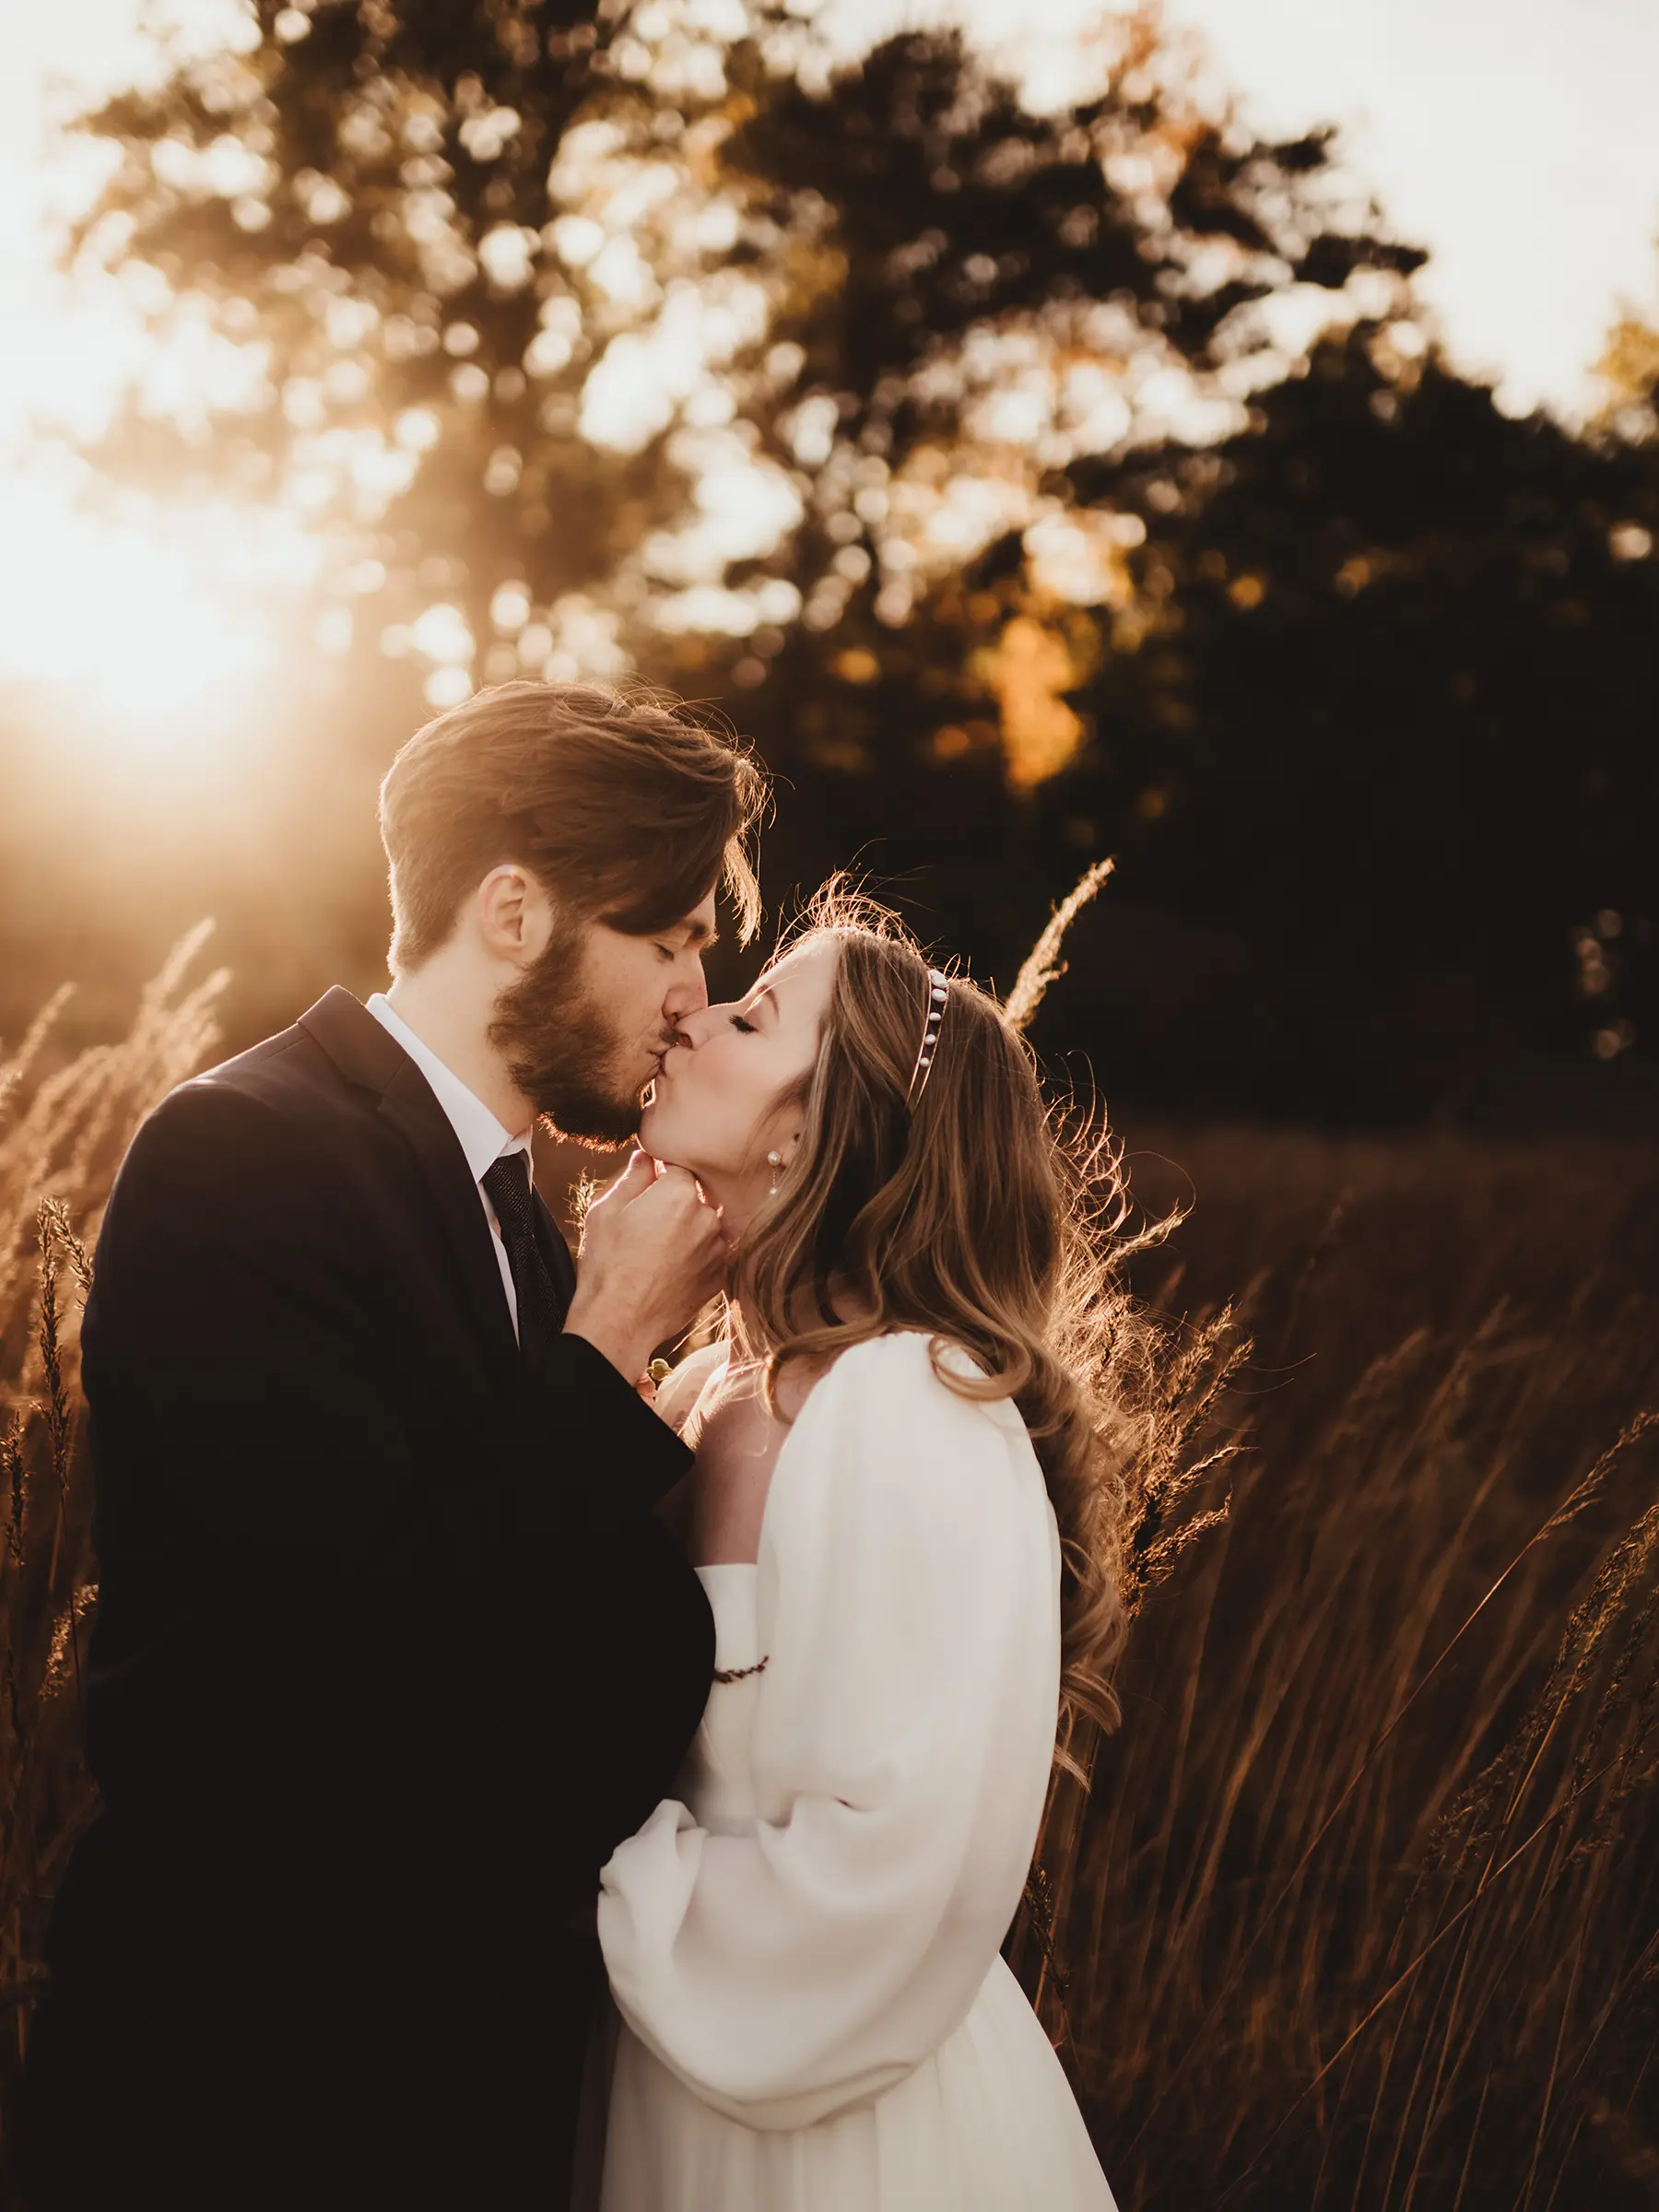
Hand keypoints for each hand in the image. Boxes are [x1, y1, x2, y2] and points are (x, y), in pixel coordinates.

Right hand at [564, 1152, 727, 1381]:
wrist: (619, 1321)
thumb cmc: (606, 1264)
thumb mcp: (607, 1211)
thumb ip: (633, 1178)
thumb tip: (646, 1158)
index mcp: (679, 1194)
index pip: (679, 1168)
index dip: (662, 1175)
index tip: (649, 1187)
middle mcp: (707, 1217)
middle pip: (697, 1196)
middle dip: (677, 1203)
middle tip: (649, 1224)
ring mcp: (717, 1249)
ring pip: (706, 1225)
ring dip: (689, 1229)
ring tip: (658, 1249)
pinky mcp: (720, 1275)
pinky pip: (711, 1253)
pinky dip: (696, 1255)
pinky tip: (670, 1267)